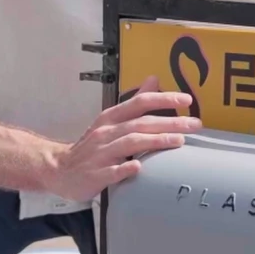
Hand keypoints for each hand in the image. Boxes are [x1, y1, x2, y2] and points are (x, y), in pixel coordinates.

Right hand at [43, 77, 201, 202]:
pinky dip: (125, 168)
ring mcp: (100, 154)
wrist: (60, 169)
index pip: (139, 102)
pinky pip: (112, 171)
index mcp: (111, 118)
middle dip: (169, 121)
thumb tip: (154, 79)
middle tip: (194, 124)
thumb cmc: (92, 146)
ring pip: (129, 144)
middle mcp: (106, 132)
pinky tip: (139, 167)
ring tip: (178, 141)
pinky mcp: (96, 174)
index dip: (163, 98)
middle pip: (140, 123)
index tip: (187, 99)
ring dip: (154, 141)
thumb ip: (134, 101)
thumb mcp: (111, 119)